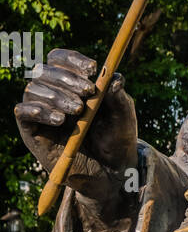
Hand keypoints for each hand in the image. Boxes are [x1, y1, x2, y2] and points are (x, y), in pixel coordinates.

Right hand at [15, 49, 138, 215]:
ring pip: (33, 89)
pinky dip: (35, 111)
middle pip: (44, 71)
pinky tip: (57, 118)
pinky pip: (21, 113)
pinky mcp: (32, 131)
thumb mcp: (123, 116)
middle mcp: (53, 93)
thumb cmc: (116, 139)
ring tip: (78, 111)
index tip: (92, 69)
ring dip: (56, 96)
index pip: (59, 59)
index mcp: (72, 83)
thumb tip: (114, 78)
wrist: (111, 172)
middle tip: (88, 92)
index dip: (72, 60)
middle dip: (67, 78)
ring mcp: (40, 112)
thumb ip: (119, 96)